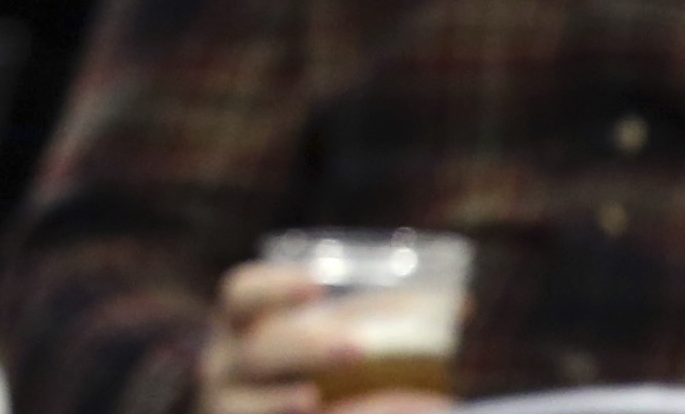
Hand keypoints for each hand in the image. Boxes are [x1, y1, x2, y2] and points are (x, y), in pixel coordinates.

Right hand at [199, 262, 453, 413]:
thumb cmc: (299, 376)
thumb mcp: (317, 346)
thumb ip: (374, 324)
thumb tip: (460, 306)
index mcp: (239, 326)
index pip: (240, 294)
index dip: (274, 286)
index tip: (319, 284)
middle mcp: (224, 368)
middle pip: (256, 352)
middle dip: (306, 349)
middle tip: (359, 348)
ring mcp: (229, 410)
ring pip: (259, 407)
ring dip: (294, 402)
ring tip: (330, 400)